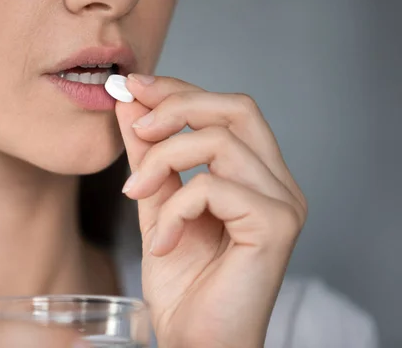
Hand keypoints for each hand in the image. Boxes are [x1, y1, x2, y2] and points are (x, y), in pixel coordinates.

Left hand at [115, 74, 306, 347]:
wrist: (195, 339)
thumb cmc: (182, 281)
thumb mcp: (155, 202)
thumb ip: (147, 153)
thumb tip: (129, 103)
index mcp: (255, 173)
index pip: (225, 108)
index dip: (179, 90)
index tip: (134, 87)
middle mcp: (277, 181)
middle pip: (236, 107)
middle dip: (177, 106)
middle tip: (136, 124)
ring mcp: (282, 202)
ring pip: (220, 142)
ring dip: (163, 160)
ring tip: (135, 193)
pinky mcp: (276, 226)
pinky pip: (214, 187)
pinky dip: (174, 208)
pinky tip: (162, 242)